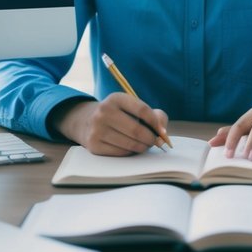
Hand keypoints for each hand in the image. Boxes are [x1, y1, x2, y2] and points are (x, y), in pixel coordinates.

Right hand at [50, 94, 169, 155]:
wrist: (88, 122)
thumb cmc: (121, 115)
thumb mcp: (134, 107)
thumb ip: (155, 115)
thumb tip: (163, 132)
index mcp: (116, 98)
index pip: (142, 110)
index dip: (156, 123)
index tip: (161, 131)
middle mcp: (104, 111)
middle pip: (137, 130)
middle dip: (151, 139)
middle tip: (155, 142)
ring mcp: (97, 128)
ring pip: (130, 144)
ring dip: (142, 147)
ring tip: (144, 144)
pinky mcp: (94, 144)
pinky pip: (121, 153)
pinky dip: (130, 152)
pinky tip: (130, 147)